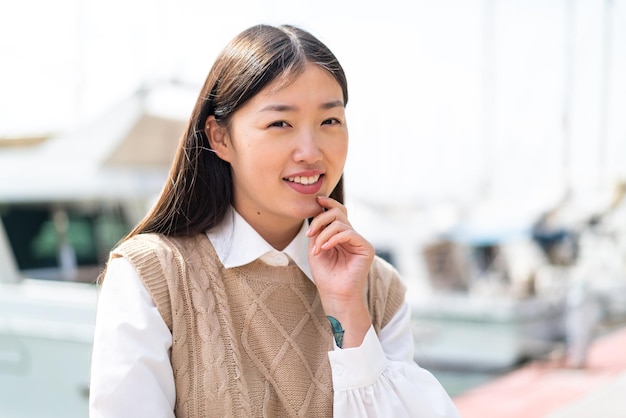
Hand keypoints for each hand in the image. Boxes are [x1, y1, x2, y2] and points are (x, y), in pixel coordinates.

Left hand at [306, 196, 373, 346]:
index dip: (328, 203)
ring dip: (323, 235)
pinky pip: (349, 233)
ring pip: (341, 223)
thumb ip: (318, 230)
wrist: (335, 296)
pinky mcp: (366, 248)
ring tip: (316, 249)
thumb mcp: (316, 247)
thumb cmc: (325, 275)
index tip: (316, 201)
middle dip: (320, 219)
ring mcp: (360, 241)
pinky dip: (334, 238)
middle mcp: (352, 236)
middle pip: (338, 212)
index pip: (338, 212)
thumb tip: (318, 210)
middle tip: (310, 234)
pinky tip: (325, 248)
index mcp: (341, 235)